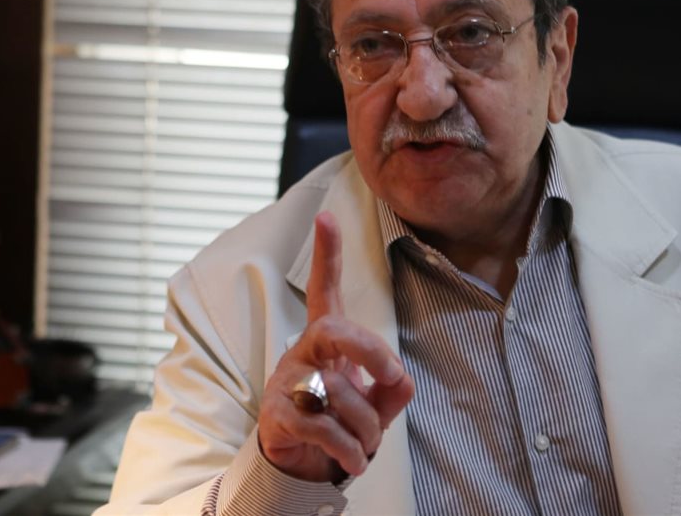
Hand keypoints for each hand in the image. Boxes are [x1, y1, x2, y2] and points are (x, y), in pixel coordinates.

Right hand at [257, 211, 414, 482]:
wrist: (300, 464)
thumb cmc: (340, 421)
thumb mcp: (374, 403)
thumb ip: (392, 390)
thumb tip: (402, 380)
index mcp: (327, 341)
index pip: (323, 290)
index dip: (325, 254)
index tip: (325, 216)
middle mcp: (303, 353)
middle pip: (331, 329)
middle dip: (369, 350)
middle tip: (392, 375)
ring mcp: (287, 383)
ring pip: (337, 391)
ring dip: (366, 424)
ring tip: (367, 443)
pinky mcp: (278, 417)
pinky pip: (323, 428)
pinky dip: (349, 449)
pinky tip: (354, 460)